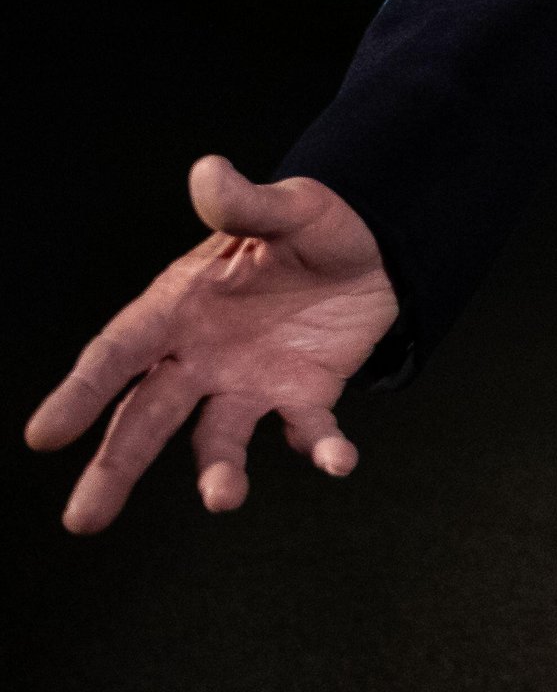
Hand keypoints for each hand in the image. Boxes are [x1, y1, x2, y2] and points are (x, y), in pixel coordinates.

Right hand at [25, 156, 398, 532]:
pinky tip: (337, 461)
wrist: (377, 245)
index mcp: (181, 307)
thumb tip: (209, 171)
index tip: (43, 435)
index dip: (81, 392)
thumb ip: (246, 202)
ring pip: (219, 439)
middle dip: (115, 465)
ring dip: (219, 472)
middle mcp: (204, 354)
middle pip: (147, 417)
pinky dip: (321, 448)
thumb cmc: (315, 224)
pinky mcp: (305, 395)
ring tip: (222, 499)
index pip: (119, 352)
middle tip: (83, 521)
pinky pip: (308, 431)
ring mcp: (251, 381)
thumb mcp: (288, 206)